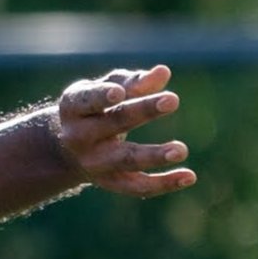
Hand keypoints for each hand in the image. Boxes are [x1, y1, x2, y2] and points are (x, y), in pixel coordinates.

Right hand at [55, 64, 195, 197]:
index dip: (102, 97)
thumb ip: (134, 82)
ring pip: (126, 159)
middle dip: (143, 111)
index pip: (87, 100)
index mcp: (74, 108)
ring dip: (154, 155)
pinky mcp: (111, 182)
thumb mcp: (107, 90)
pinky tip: (189, 177)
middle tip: (173, 99)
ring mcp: (94, 163)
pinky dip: (164, 183)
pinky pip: (138, 186)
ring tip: (181, 150)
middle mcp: (79, 136)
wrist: (68, 151)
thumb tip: (163, 72)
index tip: (119, 93)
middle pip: (114, 123)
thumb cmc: (95, 109)